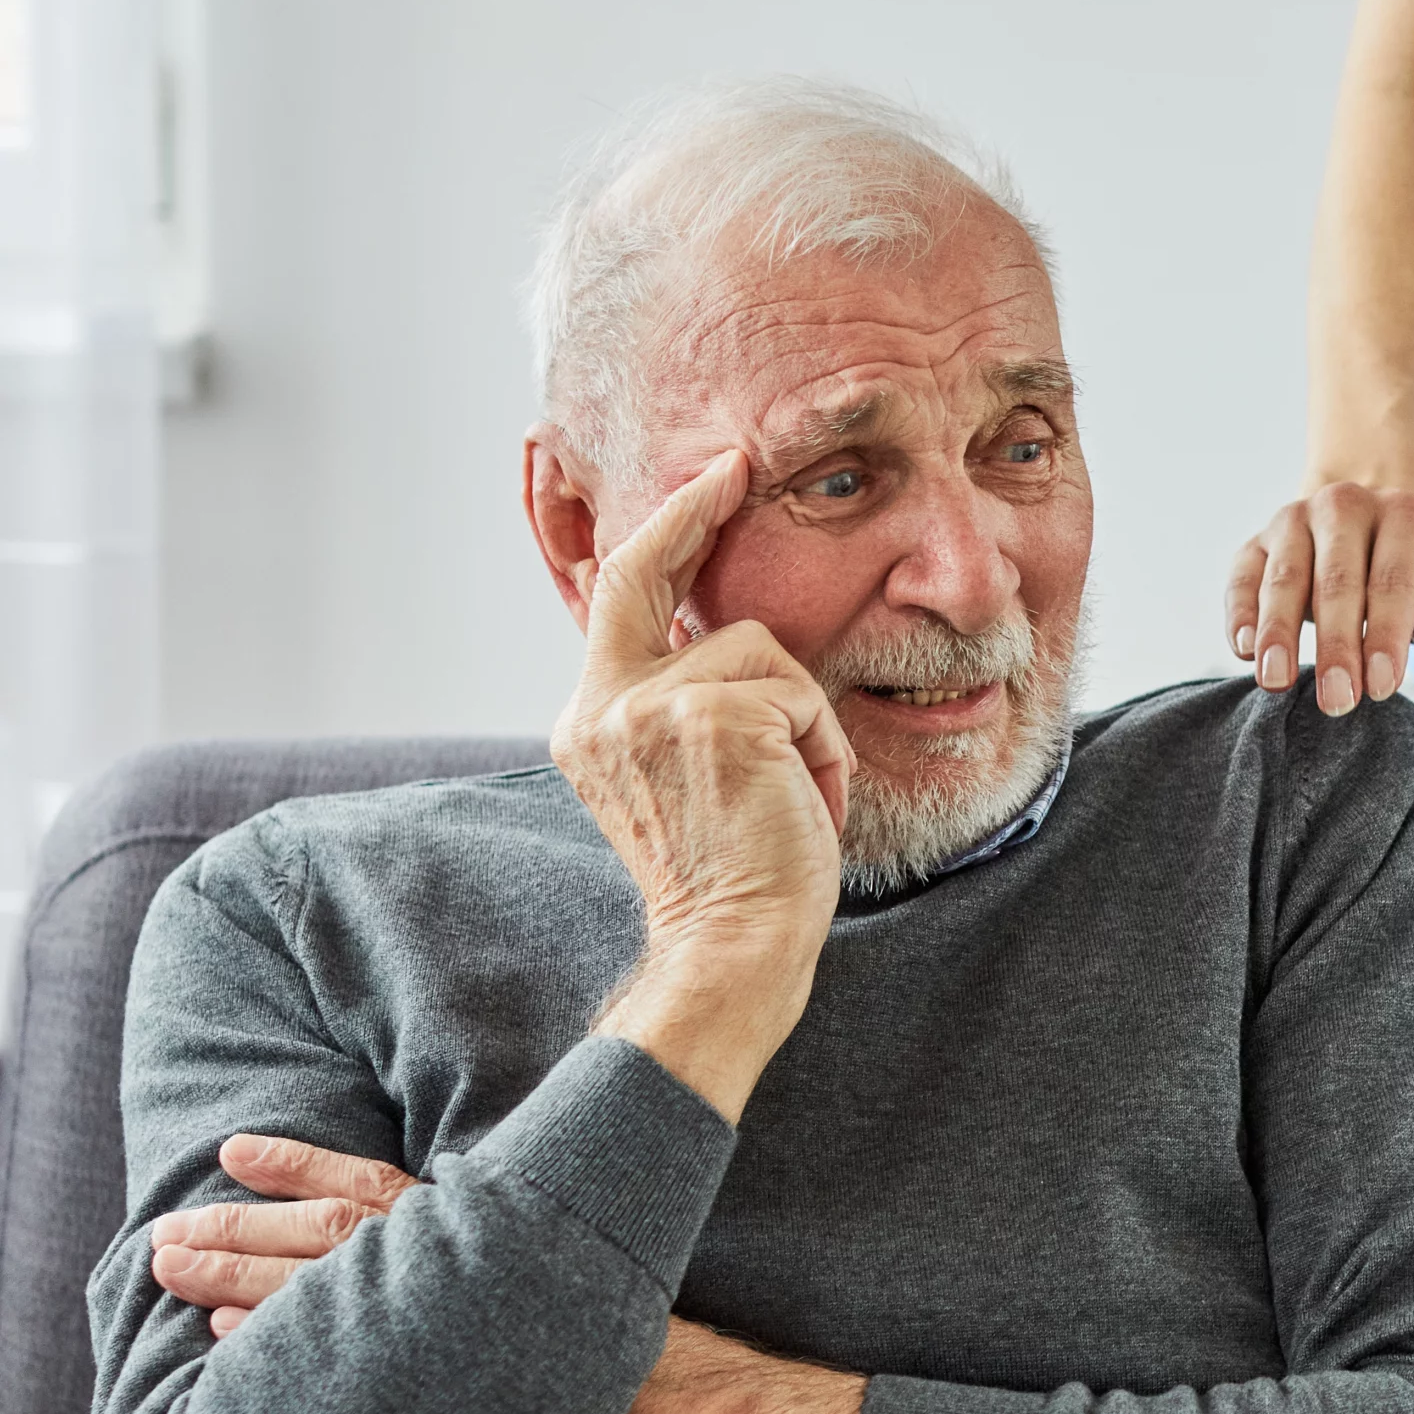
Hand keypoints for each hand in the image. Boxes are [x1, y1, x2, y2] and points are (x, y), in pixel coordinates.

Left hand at [154, 1132, 864, 1413]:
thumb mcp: (568, 1281)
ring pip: (316, 1280)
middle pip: (325, 1232)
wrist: (685, 1409)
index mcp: (481, 1235)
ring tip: (168, 1265)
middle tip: (166, 1226)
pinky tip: (218, 1331)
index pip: (372, 1186)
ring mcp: (442, 1318)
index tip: (236, 1150)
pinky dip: (270, 1334)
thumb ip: (503, 1264)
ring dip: (234, 1270)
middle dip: (240, 1226)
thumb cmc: (636, 1361)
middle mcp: (455, 1266)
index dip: (300, 1166)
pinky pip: (335, 1344)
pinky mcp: (437, 1371)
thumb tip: (455, 1254)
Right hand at [550, 450, 855, 1118]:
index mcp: (591, 722)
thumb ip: (685, 708)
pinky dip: (822, 752)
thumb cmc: (735, 882)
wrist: (732, 950)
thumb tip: (722, 636)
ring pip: (763, 654)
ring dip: (803, 724)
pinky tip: (804, 805)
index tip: (709, 478)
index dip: (664, 529)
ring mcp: (649, 708)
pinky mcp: (711, 717)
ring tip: (794, 798)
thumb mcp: (692, 782)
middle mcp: (602, 707)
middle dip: (696, 504)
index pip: (618, 596)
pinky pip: (801, 697)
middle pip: (653, 572)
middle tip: (738, 462)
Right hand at [1228, 483, 1413, 716]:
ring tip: (1278, 682)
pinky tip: (1244, 650)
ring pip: (1284, 578)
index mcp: (1402, 514)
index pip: (1394, 580)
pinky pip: (1242, 576)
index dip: (1386, 636)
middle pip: (1337, 581)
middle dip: (1336, 646)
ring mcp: (1294, 519)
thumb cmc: (1407, 563)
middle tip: (1336, 702)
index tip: (1381, 689)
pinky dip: (1240, 613)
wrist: (1362, 515)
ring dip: (1279, 633)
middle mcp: (1344, 506)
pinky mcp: (1257, 541)